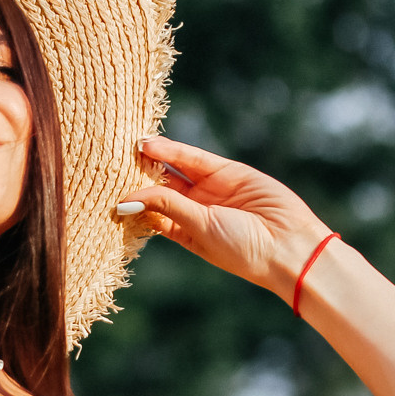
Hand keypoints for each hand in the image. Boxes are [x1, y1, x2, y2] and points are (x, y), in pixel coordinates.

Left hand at [118, 135, 334, 301]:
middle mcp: (196, 210)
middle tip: (110, 161)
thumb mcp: (199, 227)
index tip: (105, 191)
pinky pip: (195, 159)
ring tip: (129, 147)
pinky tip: (150, 145)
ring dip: (153, 159)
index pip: (151, 211)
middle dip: (139, 174)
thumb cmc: (242, 250)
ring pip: (175, 170)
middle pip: (160, 187)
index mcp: (185, 232)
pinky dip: (173, 151)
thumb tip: (126, 198)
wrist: (289, 245)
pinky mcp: (228, 172)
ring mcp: (212, 190)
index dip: (132, 200)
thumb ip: (166, 206)